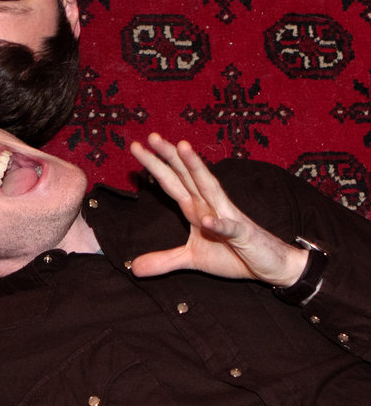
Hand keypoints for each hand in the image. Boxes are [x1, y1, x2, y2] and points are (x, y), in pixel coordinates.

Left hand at [129, 134, 308, 287]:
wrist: (270, 266)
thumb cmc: (233, 255)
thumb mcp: (193, 259)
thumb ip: (164, 260)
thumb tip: (135, 269)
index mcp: (195, 208)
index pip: (171, 182)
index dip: (154, 165)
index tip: (136, 146)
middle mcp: (209, 205)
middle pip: (185, 176)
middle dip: (170, 156)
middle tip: (152, 135)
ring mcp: (227, 216)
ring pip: (208, 188)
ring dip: (195, 168)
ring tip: (182, 148)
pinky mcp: (243, 234)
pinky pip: (229, 228)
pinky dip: (219, 224)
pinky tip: (207, 220)